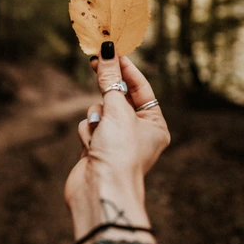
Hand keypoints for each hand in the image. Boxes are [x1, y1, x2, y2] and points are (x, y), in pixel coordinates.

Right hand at [65, 41, 169, 215]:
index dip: (126, 69)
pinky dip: (88, 133)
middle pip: (119, 98)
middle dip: (108, 91)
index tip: (112, 50)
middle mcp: (138, 132)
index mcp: (154, 124)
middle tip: (95, 60)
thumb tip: (108, 51)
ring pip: (100, 111)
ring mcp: (116, 141)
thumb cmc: (119, 152)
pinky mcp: (98, 148)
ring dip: (97, 117)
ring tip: (100, 133)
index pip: (141, 88)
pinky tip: (91, 148)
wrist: (101, 192)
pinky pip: (90, 126)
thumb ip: (110, 80)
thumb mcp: (117, 110)